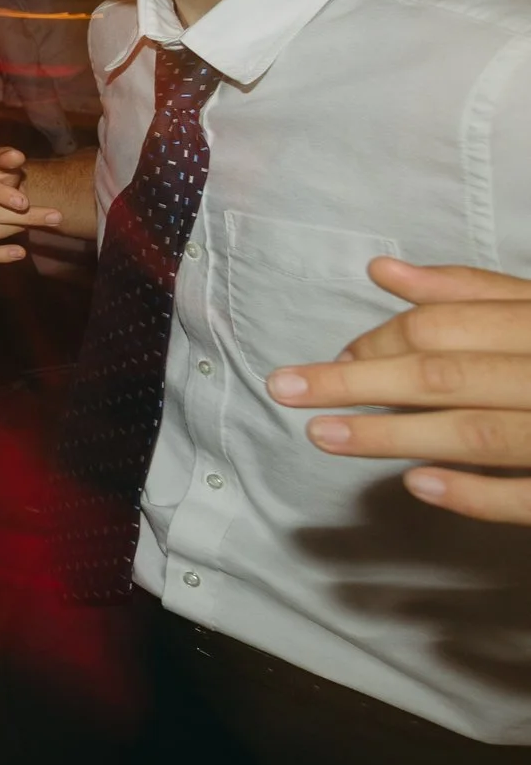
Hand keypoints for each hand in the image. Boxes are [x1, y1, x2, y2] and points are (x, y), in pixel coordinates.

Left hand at [267, 260, 530, 524]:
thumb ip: (474, 293)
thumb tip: (383, 272)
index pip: (445, 328)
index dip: (380, 342)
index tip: (334, 360)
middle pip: (447, 373)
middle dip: (357, 382)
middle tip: (284, 390)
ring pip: (478, 432)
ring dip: (395, 436)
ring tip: (325, 436)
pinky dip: (476, 493)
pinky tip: (419, 485)